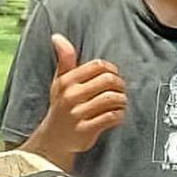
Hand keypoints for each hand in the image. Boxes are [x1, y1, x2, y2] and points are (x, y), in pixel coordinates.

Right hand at [28, 34, 126, 160]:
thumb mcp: (59, 82)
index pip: (98, 66)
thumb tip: (57, 36)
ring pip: (112, 99)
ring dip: (122, 100)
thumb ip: (64, 60)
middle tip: (121, 90)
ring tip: (121, 103)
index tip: (113, 76)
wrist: (54, 139)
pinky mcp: (85, 130)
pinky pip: (111, 117)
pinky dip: (119, 115)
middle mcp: (71, 96)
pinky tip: (117, 115)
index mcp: (66, 81)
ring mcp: (78, 114)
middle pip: (108, 81)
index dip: (112, 69)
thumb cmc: (61, 106)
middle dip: (120, 85)